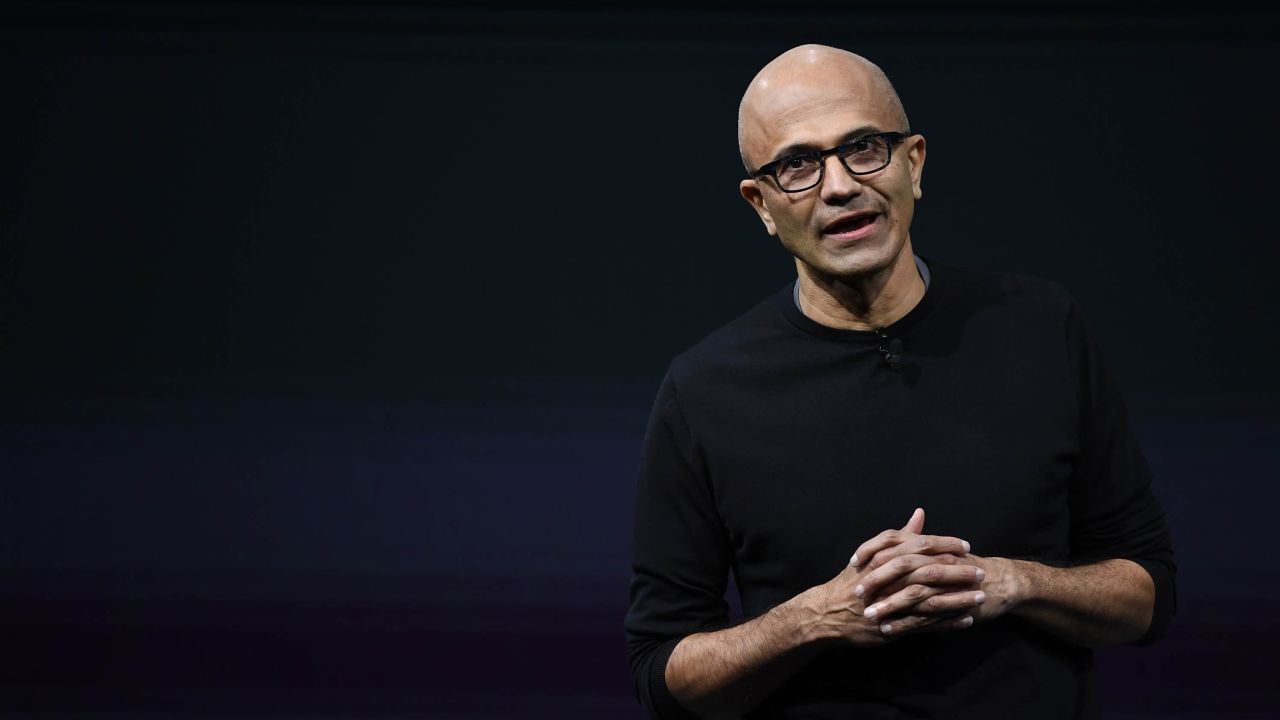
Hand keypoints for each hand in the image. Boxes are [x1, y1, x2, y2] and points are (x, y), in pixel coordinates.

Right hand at [795, 508, 982, 645]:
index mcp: (884, 558)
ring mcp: (891, 603)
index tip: (965, 546)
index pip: (919, 546)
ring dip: (958, 598)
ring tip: (981, 596)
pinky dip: (947, 622)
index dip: (945, 545)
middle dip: (957, 571)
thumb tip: (920, 514)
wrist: (828, 612)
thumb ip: (900, 535)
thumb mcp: (873, 553)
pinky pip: (926, 624)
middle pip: (929, 571)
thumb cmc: (852, 581)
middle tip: (980, 571)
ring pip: (931, 599)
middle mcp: (888, 579)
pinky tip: (966, 620)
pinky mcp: (893, 624)